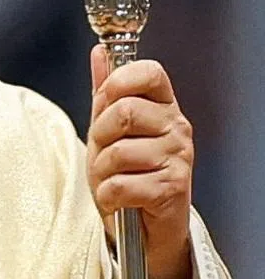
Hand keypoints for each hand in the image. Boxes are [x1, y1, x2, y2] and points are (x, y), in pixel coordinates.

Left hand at [86, 46, 193, 278]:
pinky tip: (118, 198)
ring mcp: (178, 159)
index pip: (150, 72)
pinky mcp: (172, 190)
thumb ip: (106, 91)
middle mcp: (177, 128)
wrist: (145, 226)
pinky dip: (107, 195)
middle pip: (124, 111)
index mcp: (164, 106)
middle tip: (105, 151)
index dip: (118, 82)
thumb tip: (99, 52)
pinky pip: (120, 184)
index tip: (105, 101)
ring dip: (102, 170)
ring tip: (113, 177)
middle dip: (100, 134)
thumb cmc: (128, 172)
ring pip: (118, 151)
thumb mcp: (110, 128)